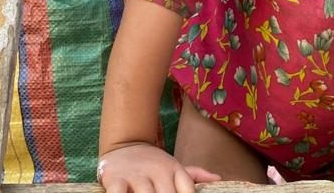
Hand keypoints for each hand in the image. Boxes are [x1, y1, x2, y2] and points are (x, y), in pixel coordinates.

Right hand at [99, 142, 220, 192]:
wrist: (124, 144)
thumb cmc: (153, 163)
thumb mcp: (174, 165)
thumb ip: (194, 175)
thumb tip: (218, 178)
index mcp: (173, 169)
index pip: (187, 190)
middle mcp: (157, 171)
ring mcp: (137, 175)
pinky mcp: (116, 179)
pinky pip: (118, 192)